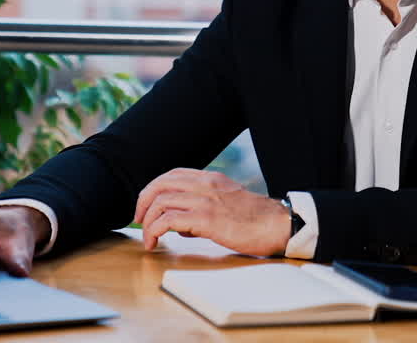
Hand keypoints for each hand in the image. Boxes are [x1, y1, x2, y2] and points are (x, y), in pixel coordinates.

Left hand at [133, 169, 289, 255]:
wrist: (277, 224)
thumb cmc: (255, 219)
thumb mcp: (227, 202)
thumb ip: (203, 207)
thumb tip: (180, 225)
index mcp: (211, 178)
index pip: (172, 175)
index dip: (153, 189)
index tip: (147, 207)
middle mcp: (205, 185)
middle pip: (160, 184)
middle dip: (143, 202)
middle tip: (139, 221)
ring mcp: (205, 200)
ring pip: (161, 201)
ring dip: (147, 221)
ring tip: (148, 239)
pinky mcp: (207, 219)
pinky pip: (169, 220)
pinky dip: (155, 230)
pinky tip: (155, 242)